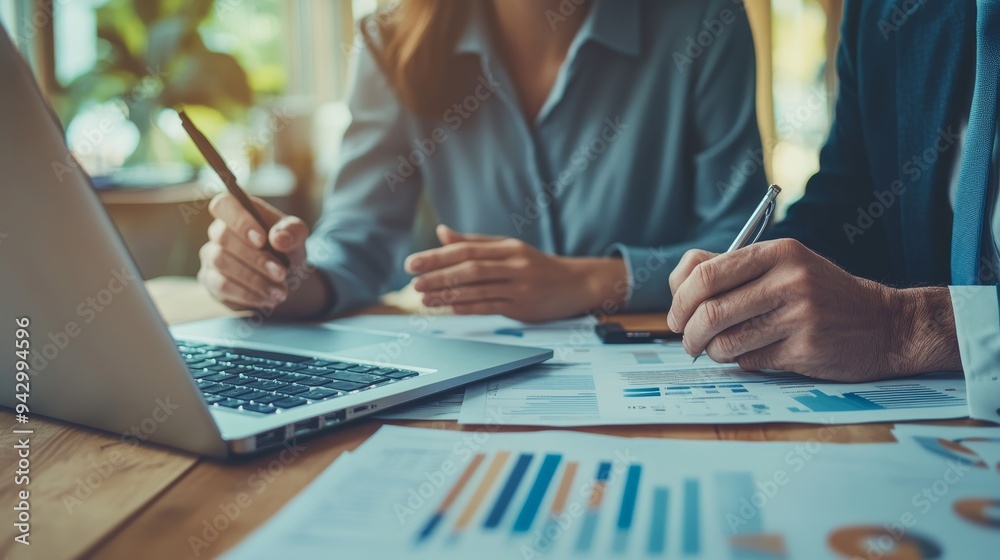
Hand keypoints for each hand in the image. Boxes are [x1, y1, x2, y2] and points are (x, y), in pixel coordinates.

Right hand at [199, 193, 323, 315]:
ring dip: (254, 280)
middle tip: (282, 274)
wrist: (284, 278)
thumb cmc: (286, 248)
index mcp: (240, 211)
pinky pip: (222, 286)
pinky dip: (248, 294)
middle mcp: (219, 231)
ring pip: (221, 263)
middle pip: (223, 238)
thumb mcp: (297, 236)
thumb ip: (293, 231)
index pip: (224, 204)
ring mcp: (211, 256)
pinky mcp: (211, 280)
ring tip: (280, 292)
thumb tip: (279, 238)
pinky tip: (267, 299)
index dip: (239, 220)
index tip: (261, 240)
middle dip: (255, 259)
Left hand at [406, 226, 626, 321]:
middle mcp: (514, 264)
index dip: (437, 256)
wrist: (576, 283)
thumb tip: (441, 233)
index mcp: (507, 246)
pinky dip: (468, 307)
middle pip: (470, 268)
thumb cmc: (537, 265)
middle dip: (439, 275)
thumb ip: (474, 242)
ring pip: (478, 289)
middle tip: (414, 280)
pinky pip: (491, 306)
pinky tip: (450, 308)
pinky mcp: (524, 306)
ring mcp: (520, 285)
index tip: (413, 262)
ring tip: (425, 297)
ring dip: (448, 294)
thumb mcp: (508, 248)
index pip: (466, 249)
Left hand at [666, 238, 960, 380]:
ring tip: (722, 350)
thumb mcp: (784, 265)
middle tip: (688, 342)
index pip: (704, 273)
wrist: (886, 324)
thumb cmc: (822, 294)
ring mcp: (799, 316)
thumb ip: (731, 268)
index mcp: (777, 252)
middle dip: (687, 333)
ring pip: (725, 342)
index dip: (680, 300)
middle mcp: (789, 279)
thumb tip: (676, 285)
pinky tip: (757, 354)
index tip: (676, 317)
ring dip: (714, 352)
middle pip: (709, 311)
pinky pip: (750, 361)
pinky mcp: (805, 349)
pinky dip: (742, 362)